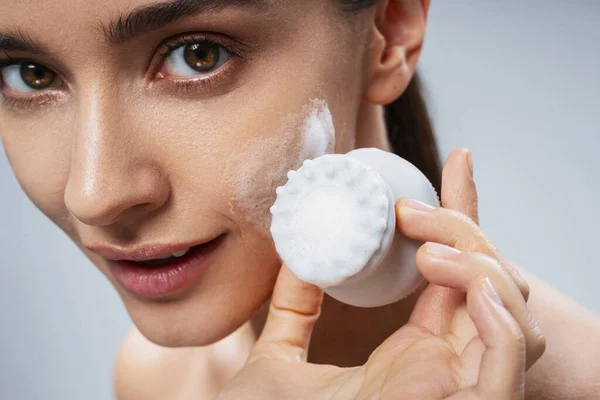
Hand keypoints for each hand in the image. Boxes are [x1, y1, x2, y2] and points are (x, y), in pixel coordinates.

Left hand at [216, 149, 544, 399]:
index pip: (456, 280)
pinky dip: (500, 309)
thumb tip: (296, 259)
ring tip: (426, 247)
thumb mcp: (280, 359)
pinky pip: (509, 354)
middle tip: (412, 209)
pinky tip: (460, 280)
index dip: (462, 221)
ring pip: (512, 314)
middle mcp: (446, 371)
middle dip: (466, 233)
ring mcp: (459, 391)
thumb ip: (292, 313)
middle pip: (493, 287)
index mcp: (414, 359)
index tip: (454, 166)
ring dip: (480, 264)